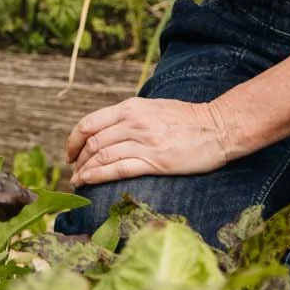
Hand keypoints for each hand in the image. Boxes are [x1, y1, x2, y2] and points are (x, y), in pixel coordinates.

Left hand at [66, 94, 233, 187]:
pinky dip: (99, 176)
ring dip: (85, 170)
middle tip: (73, 171)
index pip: (90, 122)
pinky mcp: (156, 161)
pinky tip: (90, 182)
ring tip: (78, 180)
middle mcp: (134, 122)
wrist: (219, 127)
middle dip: (78, 158)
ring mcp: (144, 142)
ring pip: (102, 155)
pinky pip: (119, 169)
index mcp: (132, 107)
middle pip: (93, 141)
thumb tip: (109, 131)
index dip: (74, 139)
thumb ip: (131, 117)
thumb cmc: (188, 119)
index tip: (70, 152)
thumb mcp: (154, 108)